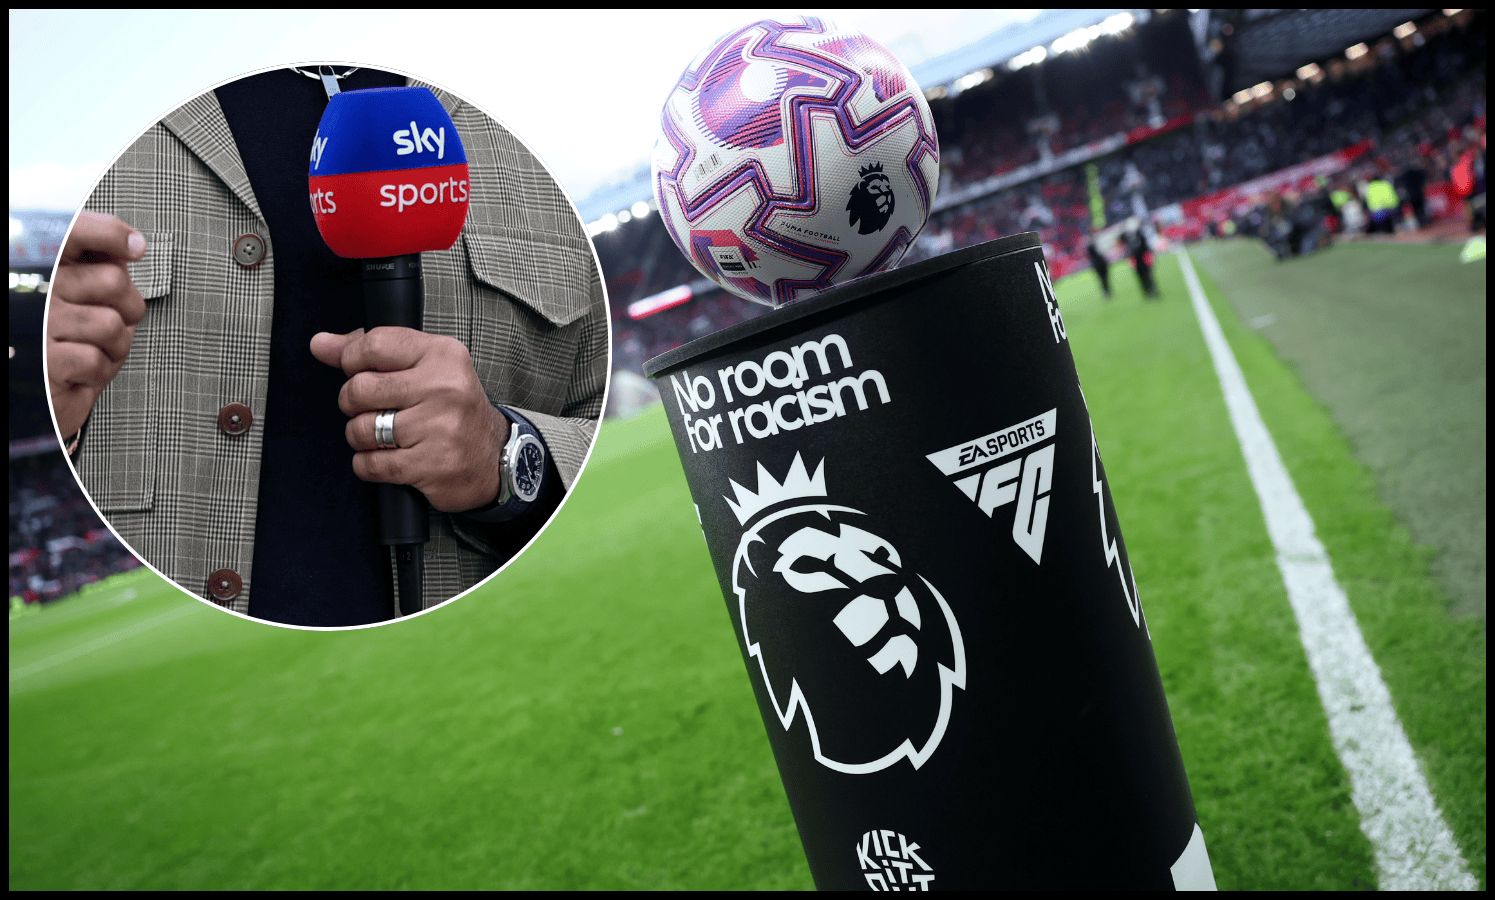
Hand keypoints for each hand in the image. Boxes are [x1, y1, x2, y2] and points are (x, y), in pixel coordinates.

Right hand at [46, 213, 147, 438]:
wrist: (34, 395)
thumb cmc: (62, 340)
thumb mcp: (76, 297)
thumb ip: (97, 265)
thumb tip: (134, 245)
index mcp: (42, 267)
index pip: (74, 231)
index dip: (108, 233)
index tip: (136, 248)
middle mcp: (35, 290)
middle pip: (113, 280)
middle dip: (128, 306)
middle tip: (113, 321)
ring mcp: (37, 325)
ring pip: (112, 325)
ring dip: (116, 345)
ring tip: (94, 350)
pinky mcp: (45, 363)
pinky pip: (98, 360)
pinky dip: (99, 372)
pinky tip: (80, 373)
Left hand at [310, 327, 508, 512]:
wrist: (494, 458)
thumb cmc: (452, 409)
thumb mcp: (423, 368)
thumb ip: (370, 352)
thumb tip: (320, 344)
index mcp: (442, 355)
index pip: (373, 345)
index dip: (351, 361)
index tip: (358, 372)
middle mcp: (445, 387)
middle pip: (359, 389)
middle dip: (354, 404)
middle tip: (374, 410)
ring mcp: (439, 428)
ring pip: (361, 429)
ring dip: (361, 437)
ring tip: (383, 437)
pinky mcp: (431, 465)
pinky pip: (370, 464)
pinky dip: (368, 464)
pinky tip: (388, 458)